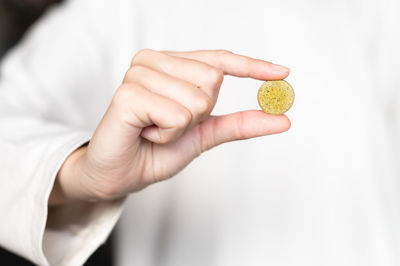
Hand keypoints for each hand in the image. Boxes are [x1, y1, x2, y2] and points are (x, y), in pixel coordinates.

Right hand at [49, 49, 290, 204]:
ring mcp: (138, 74)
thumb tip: (282, 118)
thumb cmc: (155, 151)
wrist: (119, 174)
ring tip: (155, 129)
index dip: (252, 66)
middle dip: (198, 114)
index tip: (282, 73)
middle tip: (168, 124)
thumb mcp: (203, 134)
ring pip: (198, 99)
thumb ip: (239, 123)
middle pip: (213, 80)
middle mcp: (153, 61)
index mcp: (170, 64)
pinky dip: (167, 134)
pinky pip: (178, 115)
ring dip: (181, 127)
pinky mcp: (128, 94)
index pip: (219, 59)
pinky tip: (145, 133)